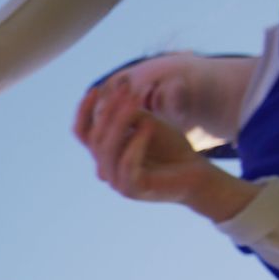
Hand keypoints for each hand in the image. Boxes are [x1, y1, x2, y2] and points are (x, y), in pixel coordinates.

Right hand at [74, 79, 255, 222]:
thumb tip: (108, 92)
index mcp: (105, 155)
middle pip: (96, 138)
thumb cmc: (171, 148)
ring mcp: (117, 183)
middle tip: (128, 91)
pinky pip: (126, 164)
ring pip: (108, 150)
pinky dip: (136, 143)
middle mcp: (105, 170)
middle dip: (110, 111)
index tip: (96, 89)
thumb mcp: (147, 124)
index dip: (84, 111)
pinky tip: (149, 126)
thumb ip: (127, 114)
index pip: (82, 132)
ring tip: (137, 103)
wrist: (196, 173)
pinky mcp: (132, 190)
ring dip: (121, 123)